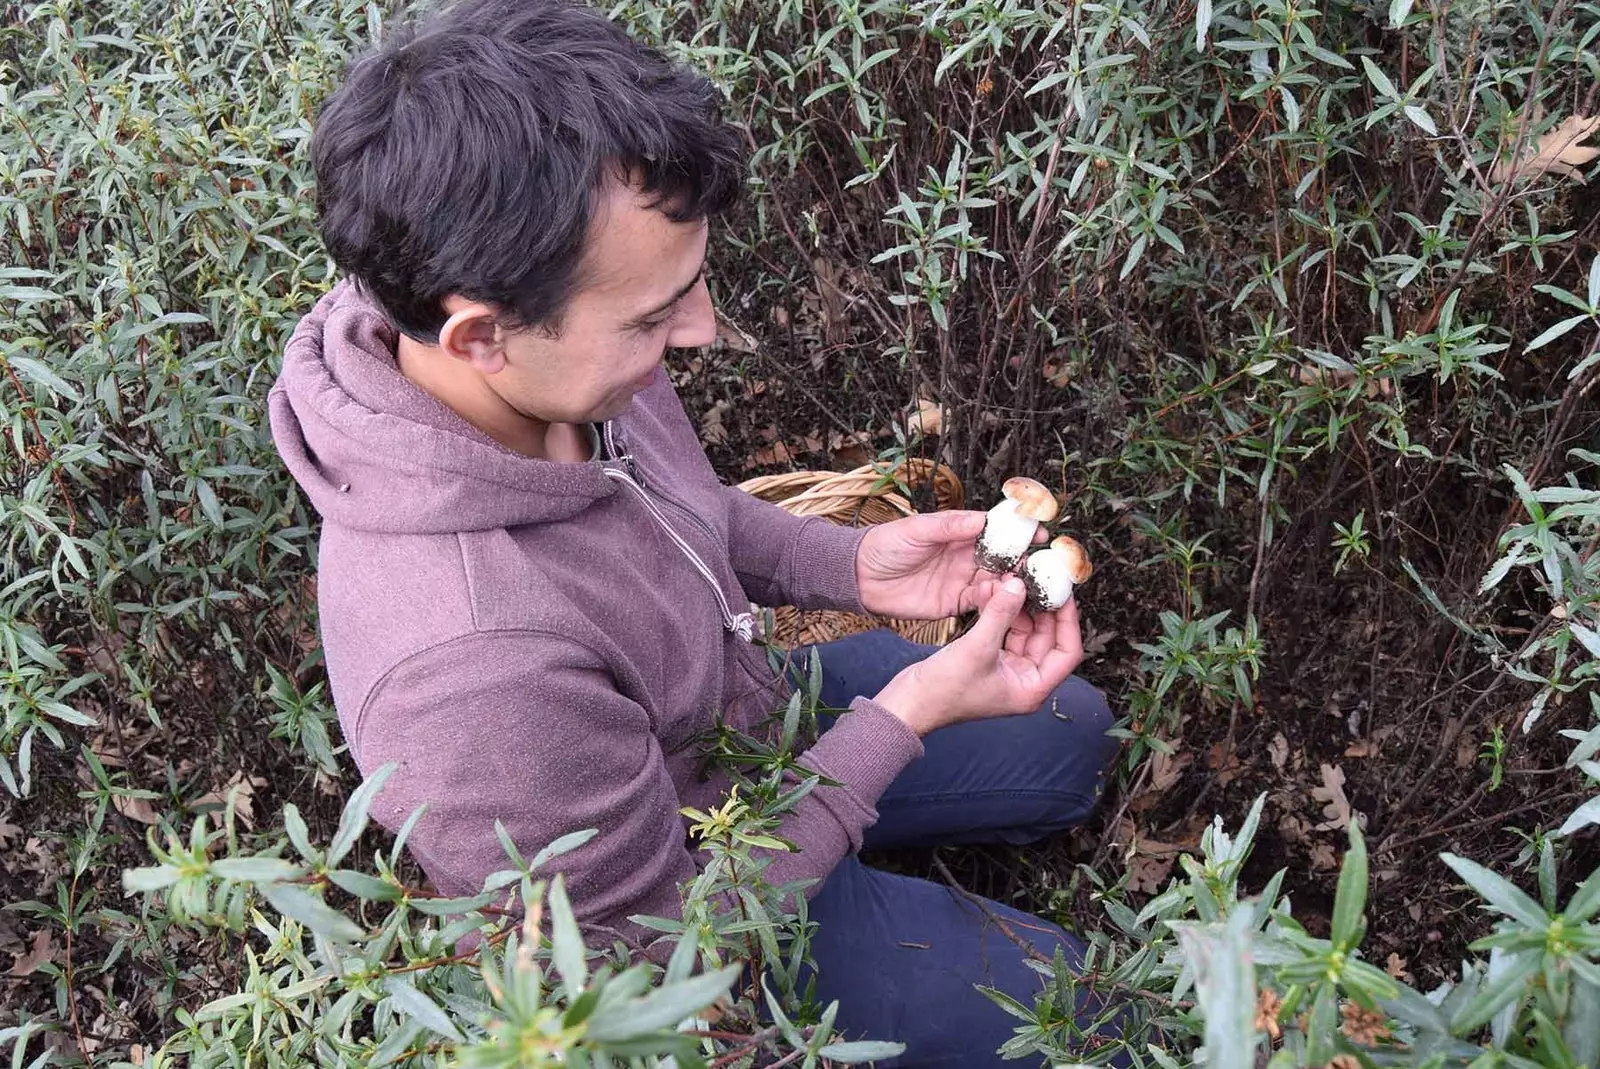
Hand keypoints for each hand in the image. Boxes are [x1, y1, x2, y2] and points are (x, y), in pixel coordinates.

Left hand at [856, 511, 1038, 619]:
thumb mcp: (917, 530)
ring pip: (996, 582)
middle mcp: (965, 556)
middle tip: (1038, 564)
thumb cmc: (885, 545)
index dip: (1017, 532)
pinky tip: (1003, 600)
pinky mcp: (954, 603)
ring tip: (1023, 584)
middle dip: (1022, 560)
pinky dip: (994, 601)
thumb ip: (949, 527)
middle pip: (1002, 558)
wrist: (860, 577)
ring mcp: (961, 580)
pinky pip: (980, 603)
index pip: (995, 531)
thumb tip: (982, 520)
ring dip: (1011, 583)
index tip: (1039, 533)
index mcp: (959, 532)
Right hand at [872, 576, 1084, 735]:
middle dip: (1040, 607)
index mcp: (1032, 688)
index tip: (1063, 593)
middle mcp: (1024, 680)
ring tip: (1008, 580)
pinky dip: (998, 612)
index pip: (1067, 651)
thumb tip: (1019, 585)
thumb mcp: (976, 648)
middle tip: (1038, 579)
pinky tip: (990, 592)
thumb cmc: (943, 690)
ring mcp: (1006, 669)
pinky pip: (1002, 630)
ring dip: (1015, 606)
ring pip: (1023, 630)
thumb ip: (1000, 614)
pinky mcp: (988, 659)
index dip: (1068, 620)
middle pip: (1046, 636)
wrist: (908, 703)